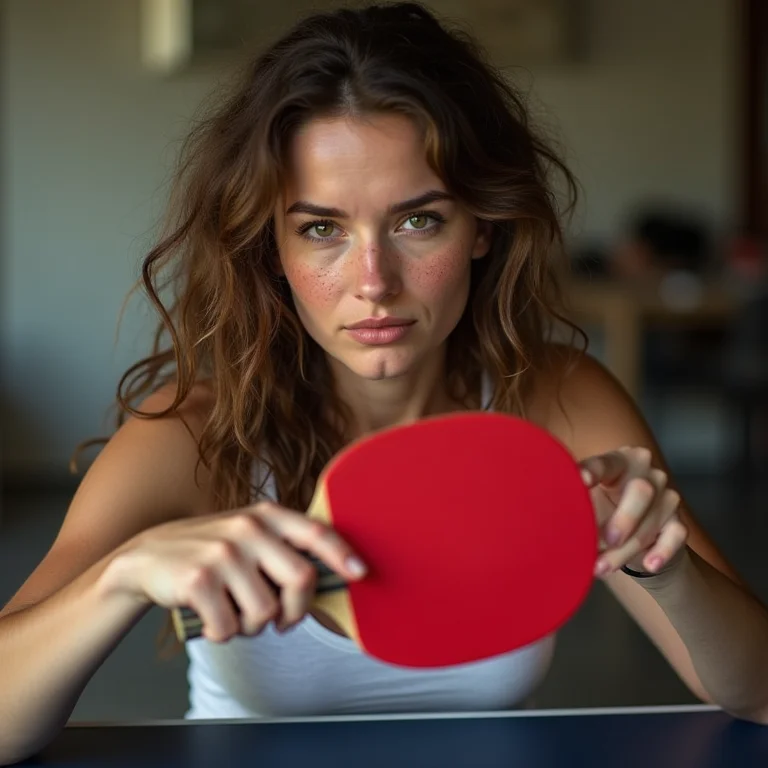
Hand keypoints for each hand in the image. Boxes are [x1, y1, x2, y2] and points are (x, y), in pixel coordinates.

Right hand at [106, 501, 366, 641]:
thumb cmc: (211, 552)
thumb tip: (331, 578)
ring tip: (234, 611)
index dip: (342, 554)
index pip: (315, 533)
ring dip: (252, 626)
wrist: (146, 557)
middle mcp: (248, 528)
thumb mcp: (248, 537)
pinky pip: (231, 628)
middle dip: (295, 612)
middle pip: (300, 580)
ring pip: (265, 612)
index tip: (360, 573)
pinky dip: (224, 633)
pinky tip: (211, 617)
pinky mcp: (198, 579)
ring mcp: (223, 552)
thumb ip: (284, 551)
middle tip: (281, 620)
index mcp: (266, 516)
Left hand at [579, 447, 687, 577]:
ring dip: (626, 549)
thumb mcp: (586, 501)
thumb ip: (573, 499)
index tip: (579, 479)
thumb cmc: (601, 509)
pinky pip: (677, 535)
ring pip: (652, 521)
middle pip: (641, 491)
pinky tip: (649, 564)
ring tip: (601, 567)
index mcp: (619, 461)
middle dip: (624, 518)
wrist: (632, 535)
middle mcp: (647, 474)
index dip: (593, 470)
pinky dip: (662, 551)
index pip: (606, 462)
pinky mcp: (679, 521)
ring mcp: (667, 496)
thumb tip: (547, 509)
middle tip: (606, 539)